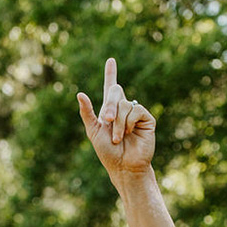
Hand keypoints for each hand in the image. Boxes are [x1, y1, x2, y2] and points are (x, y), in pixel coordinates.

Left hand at [75, 57, 156, 181]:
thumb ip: (87, 112)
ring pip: (125, 104)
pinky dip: (128, 121)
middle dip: (109, 106)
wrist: (124, 166)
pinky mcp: (147, 119)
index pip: (110, 88)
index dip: (110, 73)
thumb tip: (79, 93)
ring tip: (118, 137)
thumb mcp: (93, 131)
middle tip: (107, 121)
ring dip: (118, 122)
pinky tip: (129, 133)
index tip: (111, 60)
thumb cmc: (108, 152)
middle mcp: (123, 109)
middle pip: (115, 92)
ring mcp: (135, 113)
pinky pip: (136, 109)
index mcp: (109, 110)